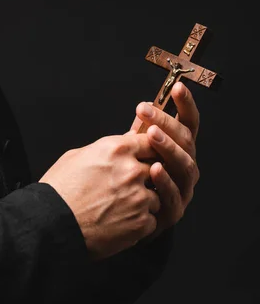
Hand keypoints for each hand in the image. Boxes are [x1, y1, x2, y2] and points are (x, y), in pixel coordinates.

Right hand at [39, 132, 161, 260]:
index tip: (144, 159)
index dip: (148, 152)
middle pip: (158, 169)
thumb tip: (126, 140)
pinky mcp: (140, 223)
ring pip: (157, 196)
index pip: (150, 142)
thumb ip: (106, 148)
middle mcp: (131, 171)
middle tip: (129, 188)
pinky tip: (120, 224)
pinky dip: (139, 223)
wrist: (51, 225)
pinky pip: (152, 220)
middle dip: (146, 178)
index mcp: (116, 150)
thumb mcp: (76, 157)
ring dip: (144, 202)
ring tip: (121, 209)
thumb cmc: (58, 191)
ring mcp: (139, 198)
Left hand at [130, 81, 199, 236]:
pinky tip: (153, 169)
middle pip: (186, 141)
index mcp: (178, 150)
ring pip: (184, 166)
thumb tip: (144, 106)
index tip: (177, 86)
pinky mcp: (173, 211)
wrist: (116, 217)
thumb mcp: (131, 152)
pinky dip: (164, 181)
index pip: (188, 124)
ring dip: (168, 148)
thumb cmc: (124, 180)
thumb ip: (140, 133)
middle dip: (167, 124)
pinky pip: (173, 195)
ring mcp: (183, 189)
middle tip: (147, 111)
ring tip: (152, 135)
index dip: (186, 105)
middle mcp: (185, 167)